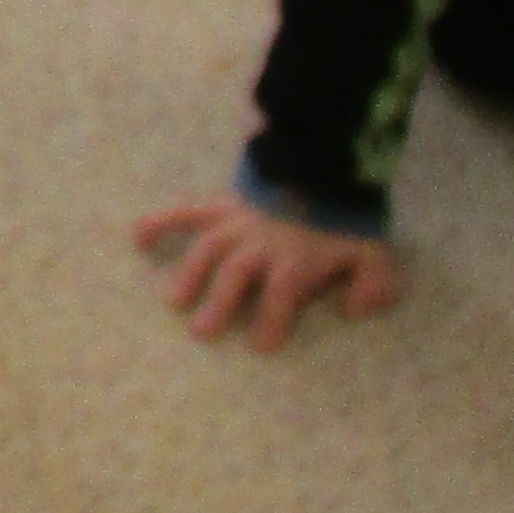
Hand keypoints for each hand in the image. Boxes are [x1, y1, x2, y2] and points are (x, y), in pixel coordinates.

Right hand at [135, 191, 404, 348]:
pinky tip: (139, 236)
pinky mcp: (223, 206)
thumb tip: (353, 312)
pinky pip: (189, 211)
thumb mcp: (374, 253)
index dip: (272, 318)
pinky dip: (162, 221)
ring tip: (176, 301)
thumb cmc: (347, 219)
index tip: (261, 346)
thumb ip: (373, 285)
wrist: (327, 166)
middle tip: (203, 331)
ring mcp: (238, 223)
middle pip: (237, 272)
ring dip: (192, 274)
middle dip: (220, 302)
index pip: (282, 292)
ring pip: (210, 248)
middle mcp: (261, 242)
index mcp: (296, 258)